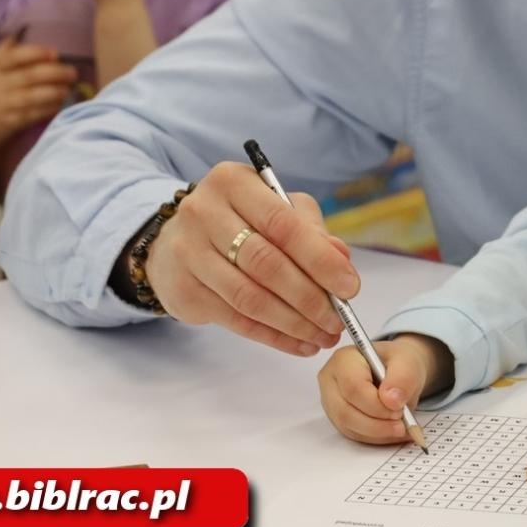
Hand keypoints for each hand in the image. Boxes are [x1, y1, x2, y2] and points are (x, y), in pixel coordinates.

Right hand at [0, 39, 78, 156]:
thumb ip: (8, 52)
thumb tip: (25, 28)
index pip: (14, 56)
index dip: (36, 53)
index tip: (55, 53)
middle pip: (29, 76)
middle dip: (55, 73)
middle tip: (72, 73)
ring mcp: (0, 105)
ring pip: (32, 97)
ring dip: (54, 93)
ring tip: (68, 90)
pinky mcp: (6, 124)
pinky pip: (31, 115)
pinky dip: (47, 110)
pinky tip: (58, 106)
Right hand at [143, 161, 359, 355]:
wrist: (175, 242)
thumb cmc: (240, 220)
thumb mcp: (277, 209)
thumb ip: (311, 230)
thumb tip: (342, 260)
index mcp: (233, 182)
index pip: (283, 224)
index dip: (319, 259)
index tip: (350, 287)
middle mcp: (203, 213)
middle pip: (266, 263)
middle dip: (309, 297)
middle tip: (338, 320)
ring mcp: (188, 253)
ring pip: (249, 297)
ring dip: (293, 323)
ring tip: (322, 336)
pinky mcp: (183, 291)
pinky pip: (235, 320)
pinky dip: (272, 336)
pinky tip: (298, 344)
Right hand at [318, 335, 450, 443]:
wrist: (397, 372)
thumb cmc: (398, 362)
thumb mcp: (408, 362)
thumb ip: (403, 378)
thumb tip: (392, 401)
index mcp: (344, 360)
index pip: (353, 388)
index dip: (377, 405)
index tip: (399, 409)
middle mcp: (331, 381)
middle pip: (346, 412)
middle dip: (377, 424)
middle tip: (402, 424)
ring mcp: (332, 402)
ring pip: (348, 427)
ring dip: (378, 433)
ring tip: (401, 428)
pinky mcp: (339, 419)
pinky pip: (354, 435)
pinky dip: (376, 437)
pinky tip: (394, 432)